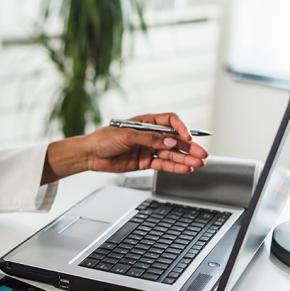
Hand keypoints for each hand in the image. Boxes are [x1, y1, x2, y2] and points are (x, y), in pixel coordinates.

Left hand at [42, 112, 208, 183]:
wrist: (90, 155)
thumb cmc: (103, 139)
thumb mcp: (126, 136)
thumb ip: (149, 139)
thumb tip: (170, 141)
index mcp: (146, 122)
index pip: (170, 121)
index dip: (180, 128)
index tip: (186, 137)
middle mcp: (150, 135)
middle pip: (174, 139)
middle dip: (188, 147)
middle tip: (202, 154)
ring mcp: (148, 149)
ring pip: (171, 154)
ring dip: (185, 159)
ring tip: (198, 164)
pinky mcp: (145, 162)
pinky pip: (163, 164)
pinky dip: (174, 167)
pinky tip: (185, 169)